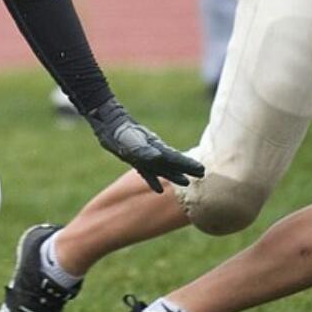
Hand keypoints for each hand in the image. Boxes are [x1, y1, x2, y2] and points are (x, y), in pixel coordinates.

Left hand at [85, 98, 204, 192]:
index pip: (176, 158)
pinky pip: (148, 172)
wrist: (108, 122)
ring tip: (186, 183)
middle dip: (187, 169)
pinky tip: (159, 189)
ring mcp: (145, 155)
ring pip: (163, 168)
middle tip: (203, 174)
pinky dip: (154, 180)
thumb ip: (144, 150)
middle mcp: (154, 151)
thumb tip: (159, 157)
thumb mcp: (131, 141)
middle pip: (174, 163)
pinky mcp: (135, 159)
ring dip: (174, 175)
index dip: (188, 165)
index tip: (202, 170)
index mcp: (156, 147)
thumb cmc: (120, 131)